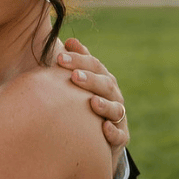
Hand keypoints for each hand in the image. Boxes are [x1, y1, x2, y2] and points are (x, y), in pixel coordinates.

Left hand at [58, 38, 129, 177]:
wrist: (95, 137)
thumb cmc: (82, 102)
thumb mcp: (79, 81)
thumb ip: (76, 62)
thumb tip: (69, 40)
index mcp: (102, 79)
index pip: (93, 65)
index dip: (78, 60)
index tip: (59, 58)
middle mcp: (113, 95)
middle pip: (105, 84)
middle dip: (90, 79)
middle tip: (74, 77)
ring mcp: (118, 116)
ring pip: (115, 109)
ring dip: (104, 105)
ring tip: (92, 102)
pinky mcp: (120, 137)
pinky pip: (119, 135)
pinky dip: (112, 131)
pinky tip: (103, 128)